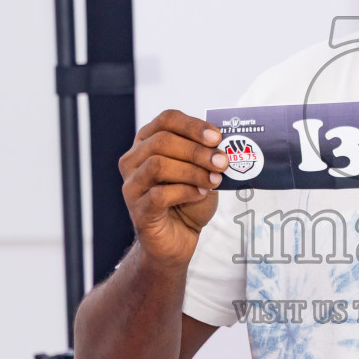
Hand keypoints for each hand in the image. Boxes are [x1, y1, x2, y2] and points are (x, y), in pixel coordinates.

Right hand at [119, 110, 226, 263]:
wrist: (178, 238)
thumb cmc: (188, 200)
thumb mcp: (202, 171)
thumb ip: (208, 156)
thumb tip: (226, 144)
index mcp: (148, 142)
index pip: (166, 119)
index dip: (193, 125)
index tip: (217, 137)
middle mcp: (133, 160)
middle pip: (162, 141)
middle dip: (197, 150)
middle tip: (222, 162)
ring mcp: (132, 185)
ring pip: (157, 165)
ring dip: (192, 171)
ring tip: (213, 180)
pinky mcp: (138, 210)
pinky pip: (159, 194)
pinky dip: (185, 192)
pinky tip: (200, 195)